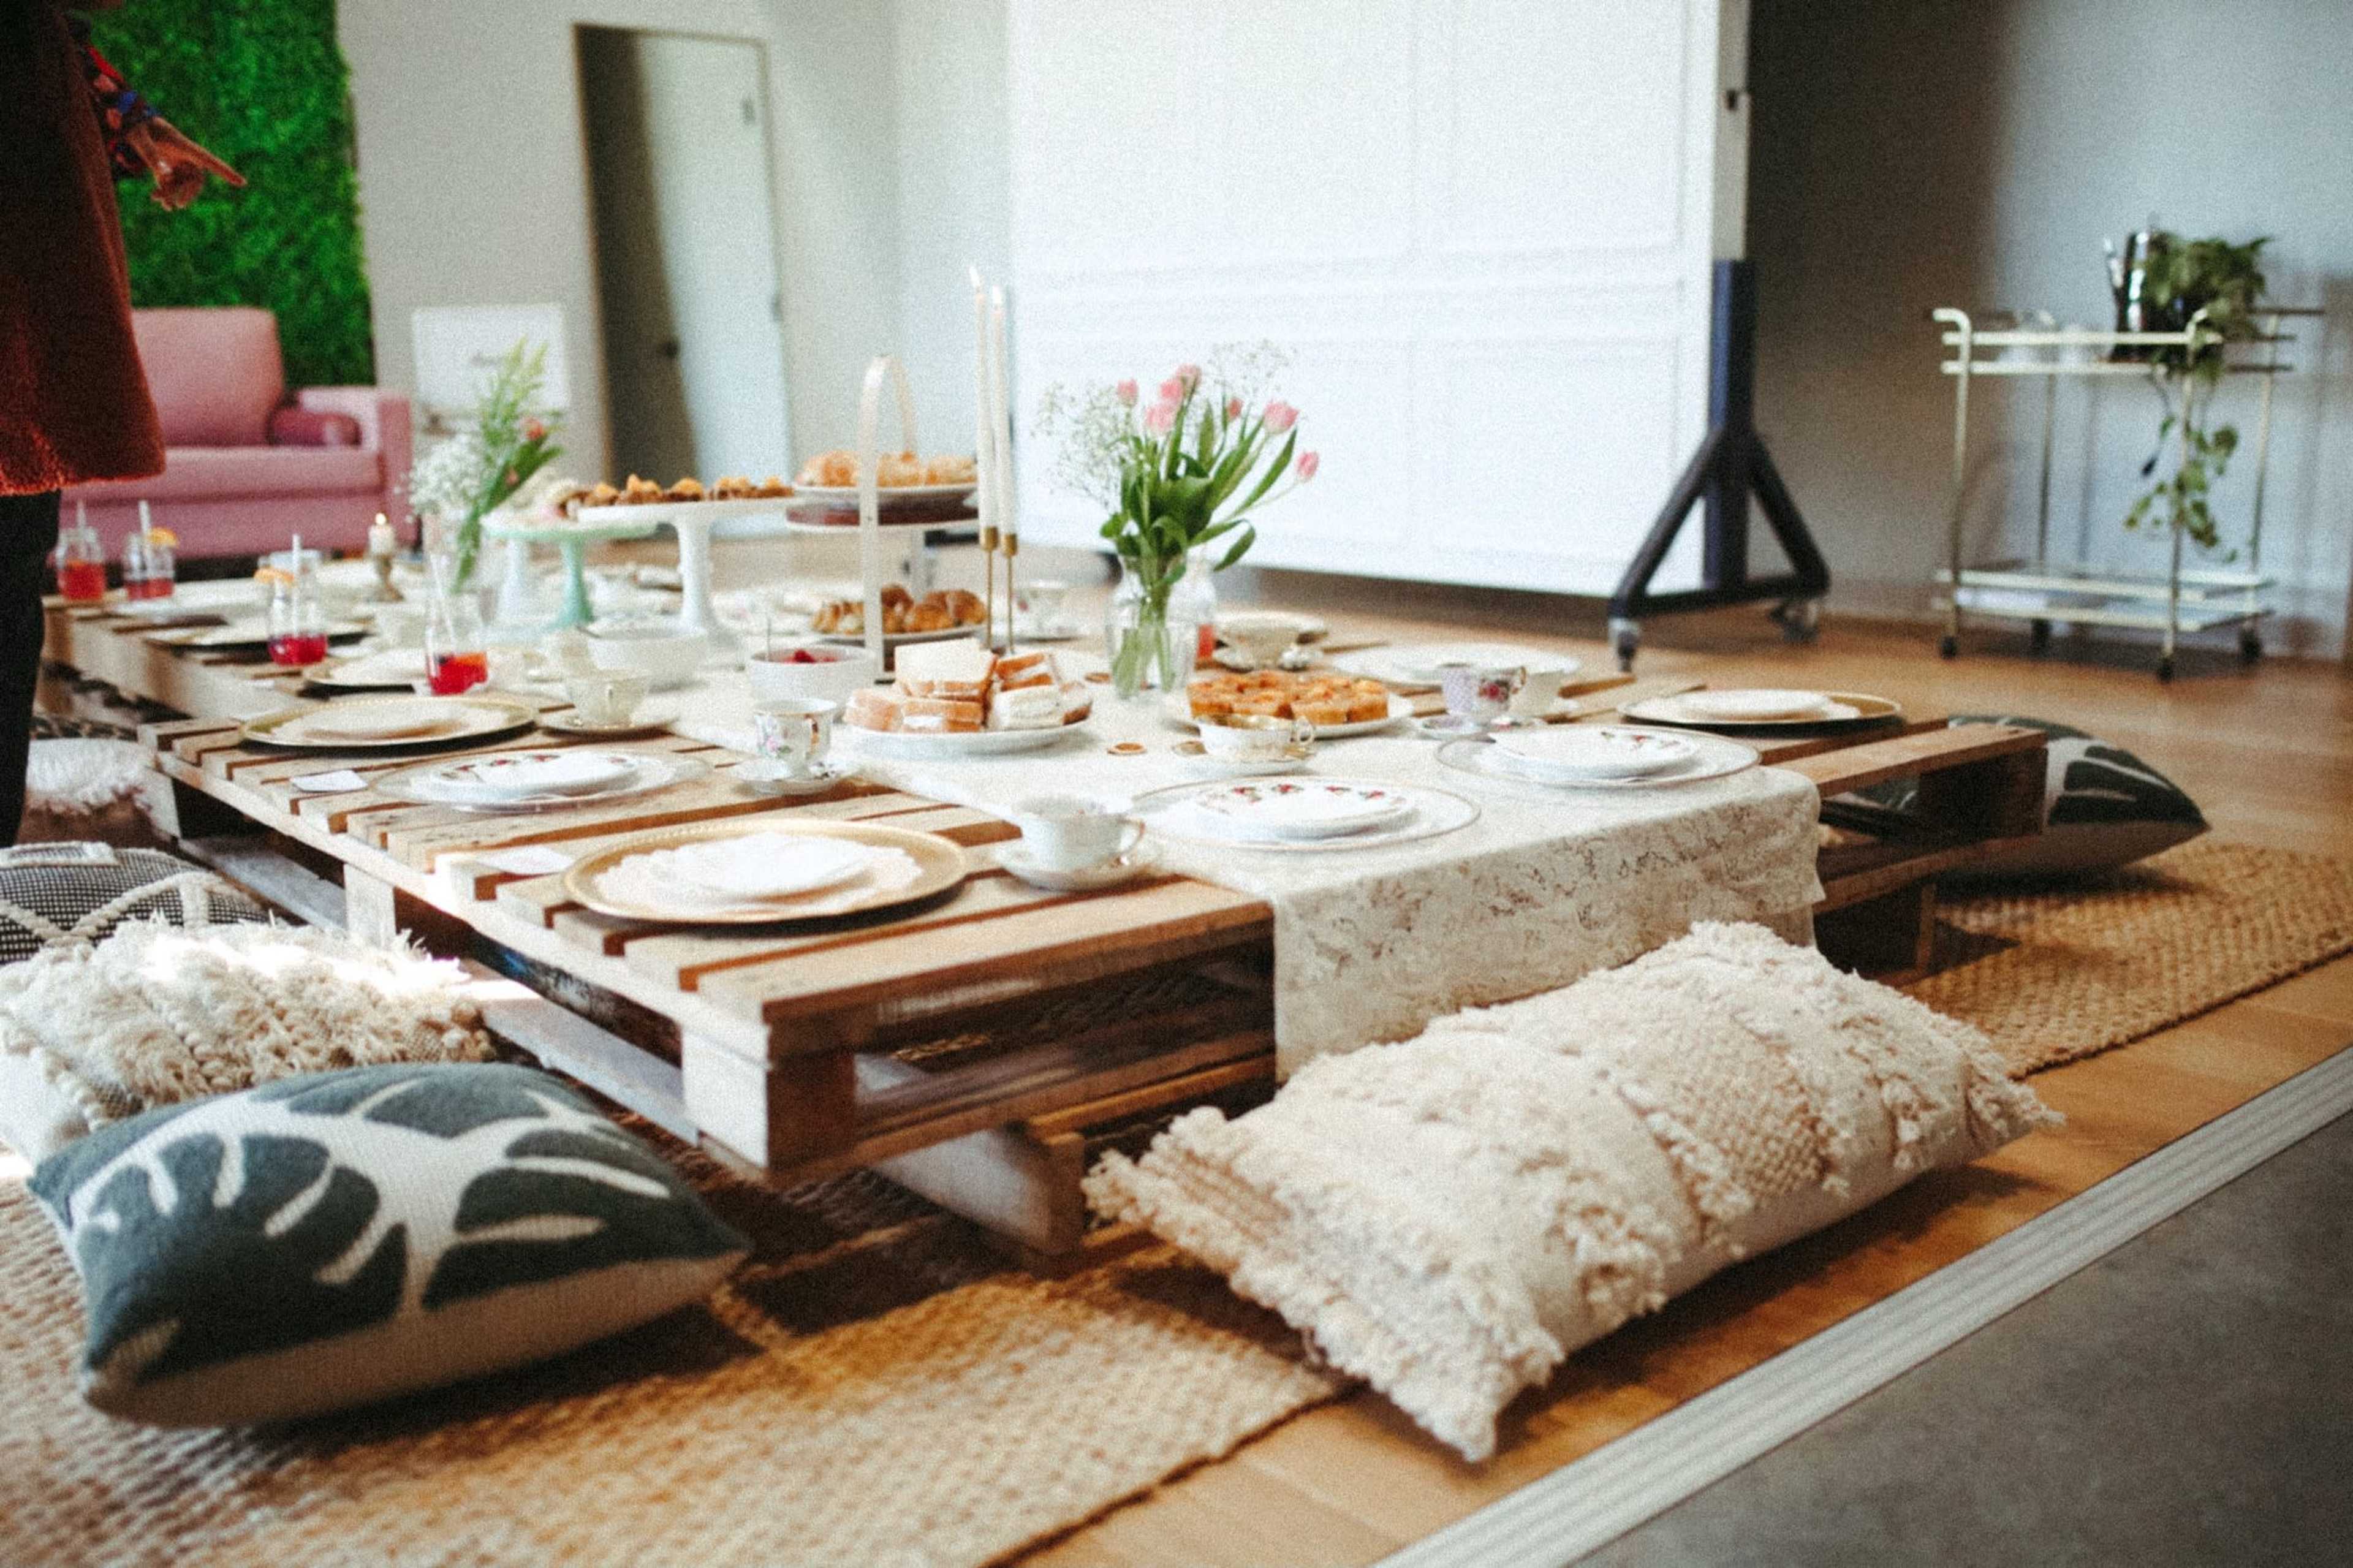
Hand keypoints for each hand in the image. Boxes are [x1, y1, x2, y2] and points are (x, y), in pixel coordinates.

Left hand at [122, 117, 244, 209]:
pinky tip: (158, 201)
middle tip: (176, 205)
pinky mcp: (168, 168)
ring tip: (156, 199)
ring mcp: (178, 162)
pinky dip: (166, 194)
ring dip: (173, 194)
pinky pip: (173, 185)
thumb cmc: (136, 126)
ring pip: (184, 185)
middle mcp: (185, 155)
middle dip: (186, 193)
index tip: (242, 183)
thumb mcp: (139, 138)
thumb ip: (152, 156)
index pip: (209, 160)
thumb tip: (166, 176)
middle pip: (196, 180)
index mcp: (183, 145)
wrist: (131, 121)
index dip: (225, 172)